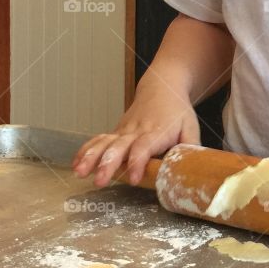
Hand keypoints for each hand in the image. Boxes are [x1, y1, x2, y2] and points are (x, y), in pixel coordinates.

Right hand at [71, 87, 199, 186]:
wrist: (162, 87)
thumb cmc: (178, 111)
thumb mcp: (191, 127)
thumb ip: (191, 148)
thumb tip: (192, 170)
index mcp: (157, 131)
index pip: (144, 146)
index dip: (137, 162)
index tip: (133, 178)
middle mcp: (136, 130)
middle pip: (119, 146)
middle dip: (108, 163)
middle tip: (100, 180)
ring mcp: (123, 130)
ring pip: (104, 142)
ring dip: (91, 157)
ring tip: (80, 172)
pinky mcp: (116, 131)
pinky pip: (98, 140)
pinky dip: (86, 150)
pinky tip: (76, 164)